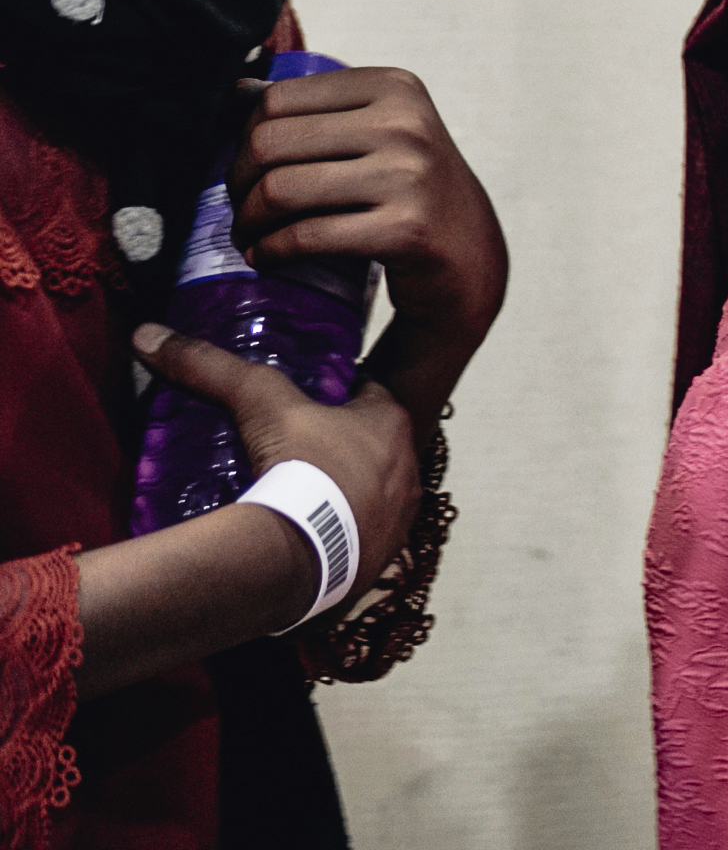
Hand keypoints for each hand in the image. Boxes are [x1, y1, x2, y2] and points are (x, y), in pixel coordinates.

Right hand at [132, 322, 420, 587]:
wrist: (298, 556)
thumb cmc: (297, 468)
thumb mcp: (258, 404)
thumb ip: (212, 367)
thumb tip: (151, 335)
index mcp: (393, 424)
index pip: (371, 396)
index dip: (340, 394)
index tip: (306, 400)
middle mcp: (407, 471)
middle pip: (373, 447)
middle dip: (341, 446)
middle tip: (295, 449)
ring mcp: (397, 520)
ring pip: (371, 495)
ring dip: (344, 492)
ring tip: (298, 493)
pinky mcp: (379, 561)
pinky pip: (361, 540)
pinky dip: (338, 535)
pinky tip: (304, 535)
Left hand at [229, 64, 508, 414]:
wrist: (469, 251)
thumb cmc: (412, 188)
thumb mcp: (381, 131)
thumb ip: (319, 110)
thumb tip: (239, 89)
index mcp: (394, 87)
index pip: (278, 99)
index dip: (243, 138)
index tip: (248, 170)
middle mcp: (404, 124)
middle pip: (270, 143)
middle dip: (238, 183)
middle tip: (241, 209)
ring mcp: (408, 176)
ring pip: (279, 190)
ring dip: (247, 223)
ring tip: (249, 237)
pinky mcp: (404, 229)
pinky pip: (305, 237)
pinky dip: (270, 252)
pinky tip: (267, 258)